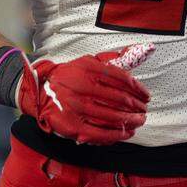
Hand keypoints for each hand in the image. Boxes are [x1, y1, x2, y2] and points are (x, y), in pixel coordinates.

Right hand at [17, 43, 153, 144]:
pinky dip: (116, 135)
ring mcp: (77, 108)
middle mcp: (83, 88)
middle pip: (120, 100)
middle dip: (137, 107)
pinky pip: (100, 133)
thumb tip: (135, 51)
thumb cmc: (69, 76)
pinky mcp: (73, 126)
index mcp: (89, 70)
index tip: (146, 95)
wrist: (41, 92)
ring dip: (131, 121)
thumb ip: (112, 59)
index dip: (138, 89)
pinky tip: (126, 133)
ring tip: (139, 121)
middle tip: (144, 110)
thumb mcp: (88, 61)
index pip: (122, 79)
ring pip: (113, 117)